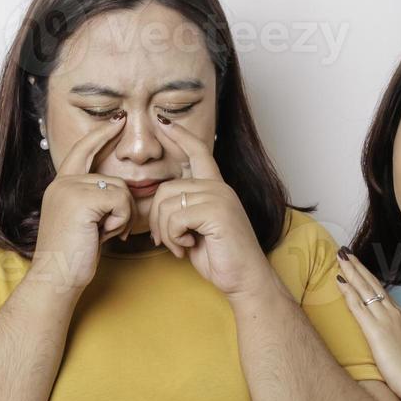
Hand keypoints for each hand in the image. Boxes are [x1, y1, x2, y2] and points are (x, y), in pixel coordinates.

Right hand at [31, 121, 134, 292]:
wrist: (56, 278)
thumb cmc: (73, 257)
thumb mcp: (84, 221)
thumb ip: (95, 201)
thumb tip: (121, 190)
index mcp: (60, 185)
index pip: (83, 150)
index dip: (101, 135)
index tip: (118, 121)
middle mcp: (62, 182)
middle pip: (113, 179)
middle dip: (119, 209)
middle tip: (106, 233)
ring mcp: (69, 189)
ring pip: (120, 190)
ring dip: (120, 217)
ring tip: (101, 235)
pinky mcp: (81, 199)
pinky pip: (121, 201)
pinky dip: (120, 222)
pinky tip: (104, 236)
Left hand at [145, 119, 271, 299]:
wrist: (245, 279)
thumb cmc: (220, 258)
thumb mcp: (196, 229)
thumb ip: (183, 210)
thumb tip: (158, 202)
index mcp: (216, 188)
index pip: (198, 152)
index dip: (180, 135)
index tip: (164, 121)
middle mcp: (219, 187)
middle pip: (165, 189)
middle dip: (156, 219)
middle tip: (168, 241)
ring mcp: (219, 197)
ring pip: (167, 204)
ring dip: (166, 232)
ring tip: (180, 246)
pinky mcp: (217, 211)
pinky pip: (175, 217)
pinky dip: (174, 237)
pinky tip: (186, 247)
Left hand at [334, 250, 400, 400]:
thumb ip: (393, 337)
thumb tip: (384, 337)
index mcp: (400, 316)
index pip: (380, 292)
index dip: (367, 277)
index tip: (356, 265)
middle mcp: (393, 313)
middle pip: (372, 284)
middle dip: (357, 267)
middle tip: (344, 251)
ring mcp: (385, 320)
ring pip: (365, 290)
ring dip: (351, 272)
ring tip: (340, 257)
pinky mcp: (375, 331)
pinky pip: (358, 306)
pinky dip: (348, 292)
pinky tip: (339, 281)